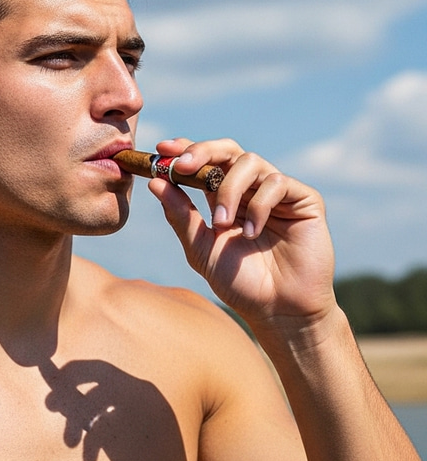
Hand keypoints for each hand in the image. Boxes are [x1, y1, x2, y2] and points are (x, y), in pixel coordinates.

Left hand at [148, 138, 336, 327]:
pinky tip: (252, 232)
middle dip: (203, 151)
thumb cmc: (239, 282)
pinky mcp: (304, 200)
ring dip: (228, 189)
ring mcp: (278, 193)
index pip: (205, 162)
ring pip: (250, 162)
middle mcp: (250, 190)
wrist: (278, 310)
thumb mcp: (201, 248)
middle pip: (227, 150)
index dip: (185, 150)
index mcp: (223, 198)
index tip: (162, 150)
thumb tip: (155, 182)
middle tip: (184, 165)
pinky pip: (277, 182)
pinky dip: (258, 205)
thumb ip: (180, 216)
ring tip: (221, 223)